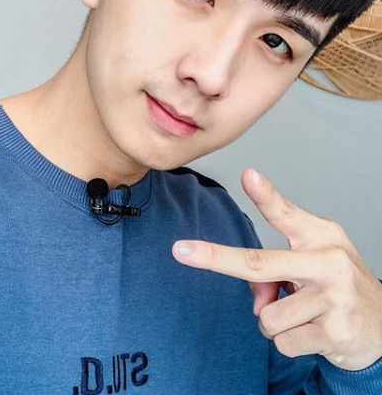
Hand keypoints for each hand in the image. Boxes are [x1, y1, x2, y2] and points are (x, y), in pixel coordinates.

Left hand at [171, 168, 381, 370]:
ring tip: (305, 315)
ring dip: (276, 323)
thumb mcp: (311, 267)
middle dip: (216, 258)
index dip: (266, 195)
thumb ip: (275, 273)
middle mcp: (329, 261)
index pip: (287, 214)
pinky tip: (316, 333)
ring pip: (267, 315)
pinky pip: (282, 341)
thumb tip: (257, 303)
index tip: (248, 176)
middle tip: (181, 251)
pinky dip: (290, 342)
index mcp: (321, 237)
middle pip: (258, 264)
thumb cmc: (337, 285)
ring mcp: (335, 297)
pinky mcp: (336, 332)